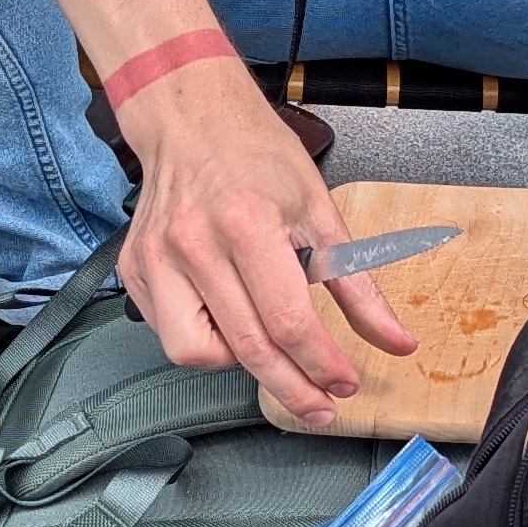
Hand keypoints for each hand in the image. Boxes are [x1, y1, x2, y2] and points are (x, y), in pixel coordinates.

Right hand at [117, 59, 416, 424]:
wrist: (192, 119)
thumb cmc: (256, 155)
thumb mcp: (320, 210)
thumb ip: (357, 284)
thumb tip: (394, 340)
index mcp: (247, 224)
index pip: (288, 322)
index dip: (322, 365)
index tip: (343, 383)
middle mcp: (194, 244)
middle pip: (248, 349)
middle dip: (292, 389)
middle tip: (320, 407)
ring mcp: (156, 260)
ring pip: (196, 354)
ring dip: (239, 365)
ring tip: (266, 345)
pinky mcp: (133, 270)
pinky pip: (170, 334)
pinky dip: (205, 340)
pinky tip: (228, 319)